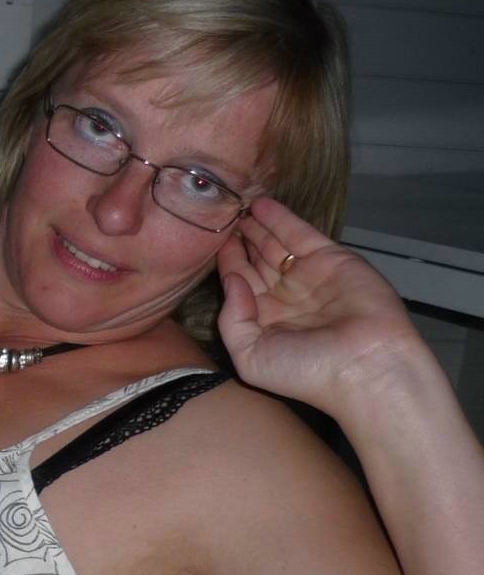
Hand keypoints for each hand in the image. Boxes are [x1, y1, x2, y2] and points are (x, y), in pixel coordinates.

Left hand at [215, 197, 424, 413]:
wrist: (367, 366)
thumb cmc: (305, 371)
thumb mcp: (250, 355)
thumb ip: (233, 318)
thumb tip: (231, 280)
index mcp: (265, 321)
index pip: (240, 283)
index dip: (226, 261)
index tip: (207, 240)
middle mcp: (285, 297)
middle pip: (257, 260)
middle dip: (240, 239)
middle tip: (221, 213)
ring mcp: (309, 276)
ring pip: (276, 243)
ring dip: (257, 225)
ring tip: (236, 203)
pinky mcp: (332, 259)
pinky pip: (301, 234)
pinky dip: (282, 218)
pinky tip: (261, 204)